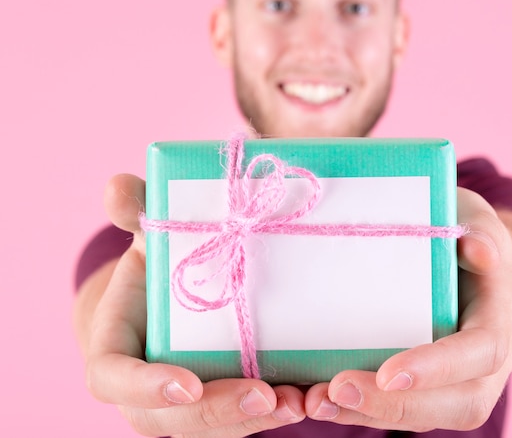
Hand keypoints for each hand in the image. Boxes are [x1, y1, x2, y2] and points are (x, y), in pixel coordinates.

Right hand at [81, 174, 305, 436]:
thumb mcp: (148, 233)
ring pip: (214, 426)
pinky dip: (275, 412)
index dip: (145, 389)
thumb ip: (135, 210)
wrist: (168, 293)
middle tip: (266, 395)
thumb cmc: (155, 263)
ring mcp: (183, 403)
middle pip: (173, 418)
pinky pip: (242, 419)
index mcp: (116, 347)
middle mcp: (146, 388)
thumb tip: (119, 185)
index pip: (113, 378)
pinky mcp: (219, 402)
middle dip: (219, 411)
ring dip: (256, 420)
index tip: (188, 383)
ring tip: (302, 401)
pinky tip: (310, 396)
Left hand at [304, 187, 511, 431]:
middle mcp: (491, 358)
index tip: (388, 372)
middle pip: (458, 402)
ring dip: (371, 414)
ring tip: (317, 402)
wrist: (473, 259)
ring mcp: (465, 377)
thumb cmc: (466, 232)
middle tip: (336, 390)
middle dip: (395, 405)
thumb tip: (479, 251)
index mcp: (500, 313)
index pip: (482, 350)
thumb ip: (479, 230)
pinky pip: (405, 408)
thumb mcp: (474, 218)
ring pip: (429, 415)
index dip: (438, 367)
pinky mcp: (432, 383)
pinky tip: (320, 398)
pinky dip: (362, 408)